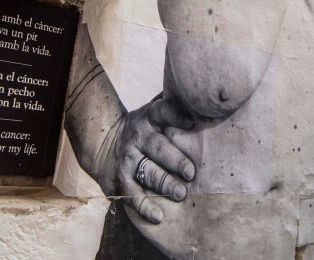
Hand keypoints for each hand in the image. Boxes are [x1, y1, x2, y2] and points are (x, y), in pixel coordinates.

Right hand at [114, 96, 195, 223]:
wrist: (106, 139)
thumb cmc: (147, 126)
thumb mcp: (155, 110)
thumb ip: (176, 105)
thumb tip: (206, 97)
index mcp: (149, 117)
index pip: (162, 111)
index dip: (175, 115)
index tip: (190, 123)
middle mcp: (139, 137)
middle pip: (158, 147)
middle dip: (175, 160)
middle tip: (191, 172)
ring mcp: (129, 158)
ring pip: (147, 171)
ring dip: (164, 183)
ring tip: (181, 193)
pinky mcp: (122, 178)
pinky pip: (132, 194)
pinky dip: (144, 206)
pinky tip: (159, 216)